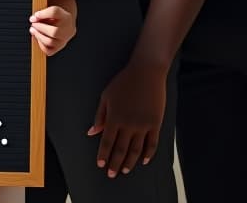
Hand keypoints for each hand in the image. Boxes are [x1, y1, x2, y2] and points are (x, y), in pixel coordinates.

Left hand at [29, 5, 74, 55]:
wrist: (65, 24)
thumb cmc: (54, 16)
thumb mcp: (50, 11)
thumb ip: (42, 13)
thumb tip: (33, 19)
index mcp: (66, 17)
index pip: (55, 13)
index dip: (43, 14)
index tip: (36, 15)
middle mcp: (68, 30)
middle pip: (54, 32)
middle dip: (40, 28)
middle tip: (33, 24)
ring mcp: (64, 40)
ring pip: (50, 42)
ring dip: (38, 36)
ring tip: (32, 30)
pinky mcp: (59, 47)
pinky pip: (48, 51)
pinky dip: (41, 45)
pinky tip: (38, 37)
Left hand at [87, 61, 167, 176]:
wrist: (147, 72)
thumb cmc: (123, 82)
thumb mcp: (106, 96)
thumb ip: (100, 116)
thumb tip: (91, 133)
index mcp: (114, 118)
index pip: (107, 142)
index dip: (103, 155)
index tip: (101, 165)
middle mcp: (129, 124)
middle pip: (121, 149)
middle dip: (115, 163)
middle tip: (111, 174)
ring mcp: (143, 125)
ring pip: (136, 150)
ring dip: (130, 162)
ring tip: (125, 170)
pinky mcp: (155, 123)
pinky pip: (152, 143)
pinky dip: (148, 154)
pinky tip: (144, 161)